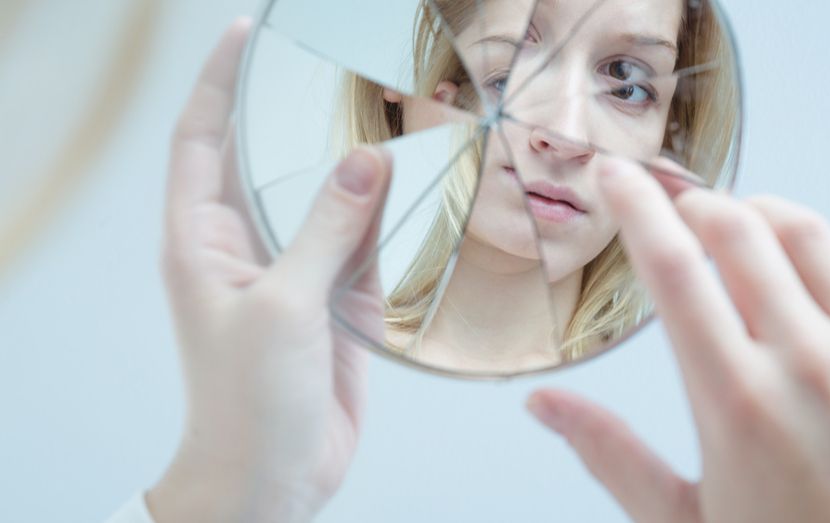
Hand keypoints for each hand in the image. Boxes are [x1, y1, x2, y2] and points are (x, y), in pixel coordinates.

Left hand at [147, 19, 391, 521]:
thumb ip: (325, 229)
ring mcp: (288, 275)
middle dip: (295, 119)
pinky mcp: (327, 302)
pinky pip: (353, 247)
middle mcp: (242, 250)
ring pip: (318, 205)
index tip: (246, 34)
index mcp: (202, 242)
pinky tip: (406, 200)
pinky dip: (378, 224)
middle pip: (265, 165)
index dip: (217, 82)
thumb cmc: (247, 402)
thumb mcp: (284, 305)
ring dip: (348, 174)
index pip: (200, 140)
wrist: (272, 476)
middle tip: (337, 73)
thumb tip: (365, 161)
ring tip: (386, 127)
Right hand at [527, 159, 829, 522]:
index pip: (671, 269)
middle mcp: (808, 364)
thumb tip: (542, 404)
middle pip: (740, 231)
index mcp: (735, 401)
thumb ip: (609, 454)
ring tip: (735, 225)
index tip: (614, 175)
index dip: (635, 206)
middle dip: (694, 201)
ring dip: (761, 213)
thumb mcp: (680, 521)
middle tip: (670, 203)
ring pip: (811, 235)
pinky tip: (813, 266)